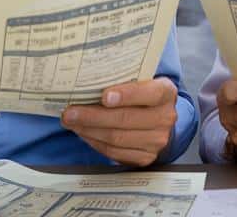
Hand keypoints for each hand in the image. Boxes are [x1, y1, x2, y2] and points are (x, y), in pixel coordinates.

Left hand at [61, 77, 179, 166]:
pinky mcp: (145, 157)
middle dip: (93, 116)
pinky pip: (114, 152)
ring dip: (89, 130)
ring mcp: (157, 140)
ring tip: (71, 122)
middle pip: (126, 119)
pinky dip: (95, 142)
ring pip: (117, 137)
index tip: (104, 96)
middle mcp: (165, 117)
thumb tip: (87, 80)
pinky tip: (83, 132)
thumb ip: (123, 80)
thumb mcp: (141, 81)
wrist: (159, 120)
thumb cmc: (142, 95)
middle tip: (70, 112)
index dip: (126, 95)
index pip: (149, 93)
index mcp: (166, 92)